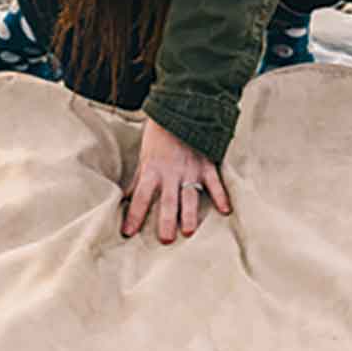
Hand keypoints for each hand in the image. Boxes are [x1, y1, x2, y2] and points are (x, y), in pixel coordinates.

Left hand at [120, 115, 231, 243]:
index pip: (140, 197)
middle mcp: (170, 173)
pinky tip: (225, 210)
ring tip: (189, 231)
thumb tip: (126, 199)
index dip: (134, 215)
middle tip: (165, 240)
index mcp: (152, 171)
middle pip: (167, 201)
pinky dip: (221, 196)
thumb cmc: (158, 136)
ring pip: (189, 196)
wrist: (179, 110)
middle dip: (166, 221)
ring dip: (190, 214)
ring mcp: (190, 169)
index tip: (127, 233)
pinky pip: (214, 182)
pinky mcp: (206, 164)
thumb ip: (138, 180)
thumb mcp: (144, 157)